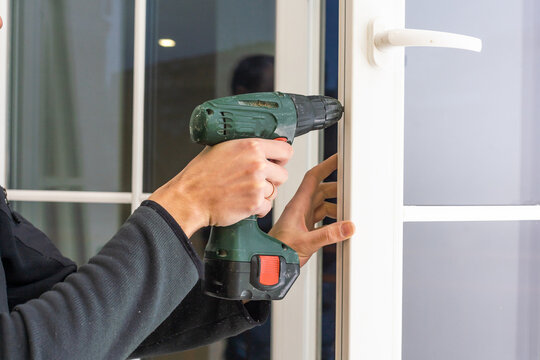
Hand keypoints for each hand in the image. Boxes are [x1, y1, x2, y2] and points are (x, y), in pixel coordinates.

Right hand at [149, 139, 292, 236]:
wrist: (189, 197)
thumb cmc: (200, 175)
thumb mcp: (221, 148)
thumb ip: (244, 146)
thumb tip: (262, 146)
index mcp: (250, 147)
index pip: (286, 151)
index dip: (282, 159)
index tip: (277, 163)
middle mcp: (256, 164)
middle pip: (283, 174)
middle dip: (272, 179)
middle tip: (257, 181)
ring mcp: (256, 185)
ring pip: (274, 192)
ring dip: (263, 194)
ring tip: (244, 192)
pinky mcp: (254, 203)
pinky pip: (267, 207)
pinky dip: (257, 208)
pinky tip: (243, 202)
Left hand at [269, 154, 354, 266]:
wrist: (267, 263)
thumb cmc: (276, 251)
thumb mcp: (305, 242)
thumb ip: (328, 235)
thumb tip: (347, 226)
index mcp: (298, 205)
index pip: (313, 177)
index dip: (326, 166)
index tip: (339, 159)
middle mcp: (300, 209)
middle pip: (321, 189)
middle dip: (337, 187)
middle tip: (351, 187)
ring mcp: (303, 218)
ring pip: (323, 203)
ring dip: (336, 204)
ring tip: (348, 208)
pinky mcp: (305, 229)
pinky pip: (322, 217)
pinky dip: (333, 217)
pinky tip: (339, 223)